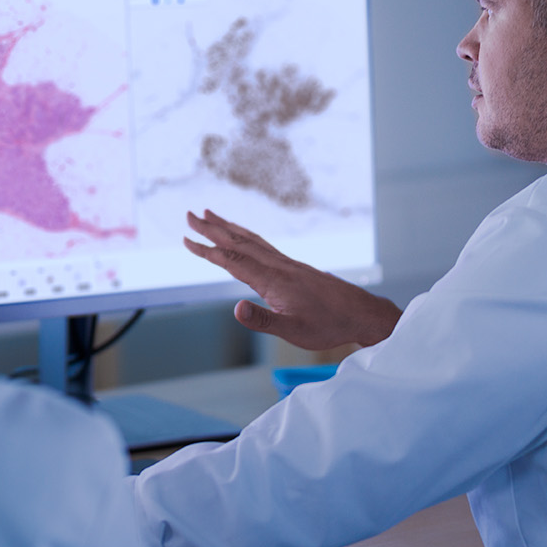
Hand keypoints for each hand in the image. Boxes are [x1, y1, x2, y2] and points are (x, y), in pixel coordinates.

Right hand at [183, 209, 401, 349]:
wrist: (360, 313)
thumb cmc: (328, 325)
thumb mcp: (294, 331)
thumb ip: (263, 320)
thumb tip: (236, 309)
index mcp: (273, 280)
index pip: (233, 261)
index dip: (208, 250)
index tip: (187, 240)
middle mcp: (278, 266)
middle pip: (239, 242)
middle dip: (212, 229)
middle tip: (189, 215)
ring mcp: (287, 264)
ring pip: (251, 240)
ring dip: (228, 227)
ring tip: (211, 216)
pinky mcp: (294, 267)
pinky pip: (263, 245)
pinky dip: (246, 236)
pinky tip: (243, 237)